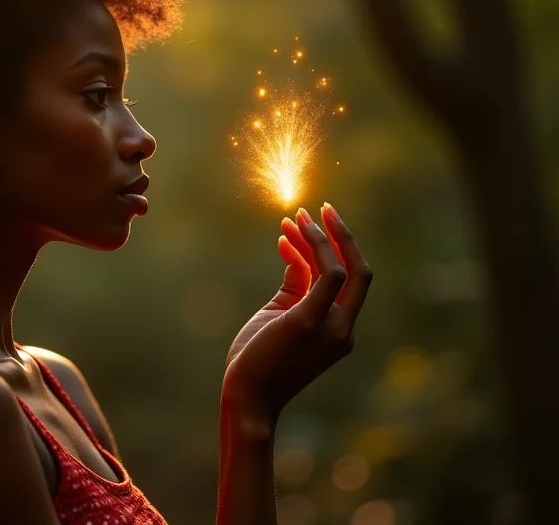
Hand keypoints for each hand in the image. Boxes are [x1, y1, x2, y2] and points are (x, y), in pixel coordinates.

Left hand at [222, 204, 372, 422]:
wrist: (246, 398)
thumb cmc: (258, 358)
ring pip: (341, 268)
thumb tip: (295, 251)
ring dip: (318, 237)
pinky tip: (285, 235)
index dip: (338, 248)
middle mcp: (342, 328)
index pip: (350, 280)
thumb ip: (295, 285)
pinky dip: (309, 249)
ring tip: (296, 215)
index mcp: (339, 329)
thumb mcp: (281, 315)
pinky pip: (325, 276)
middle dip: (343, 236)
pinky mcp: (309, 322)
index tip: (315, 222)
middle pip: (360, 271)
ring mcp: (330, 327)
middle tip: (323, 208)